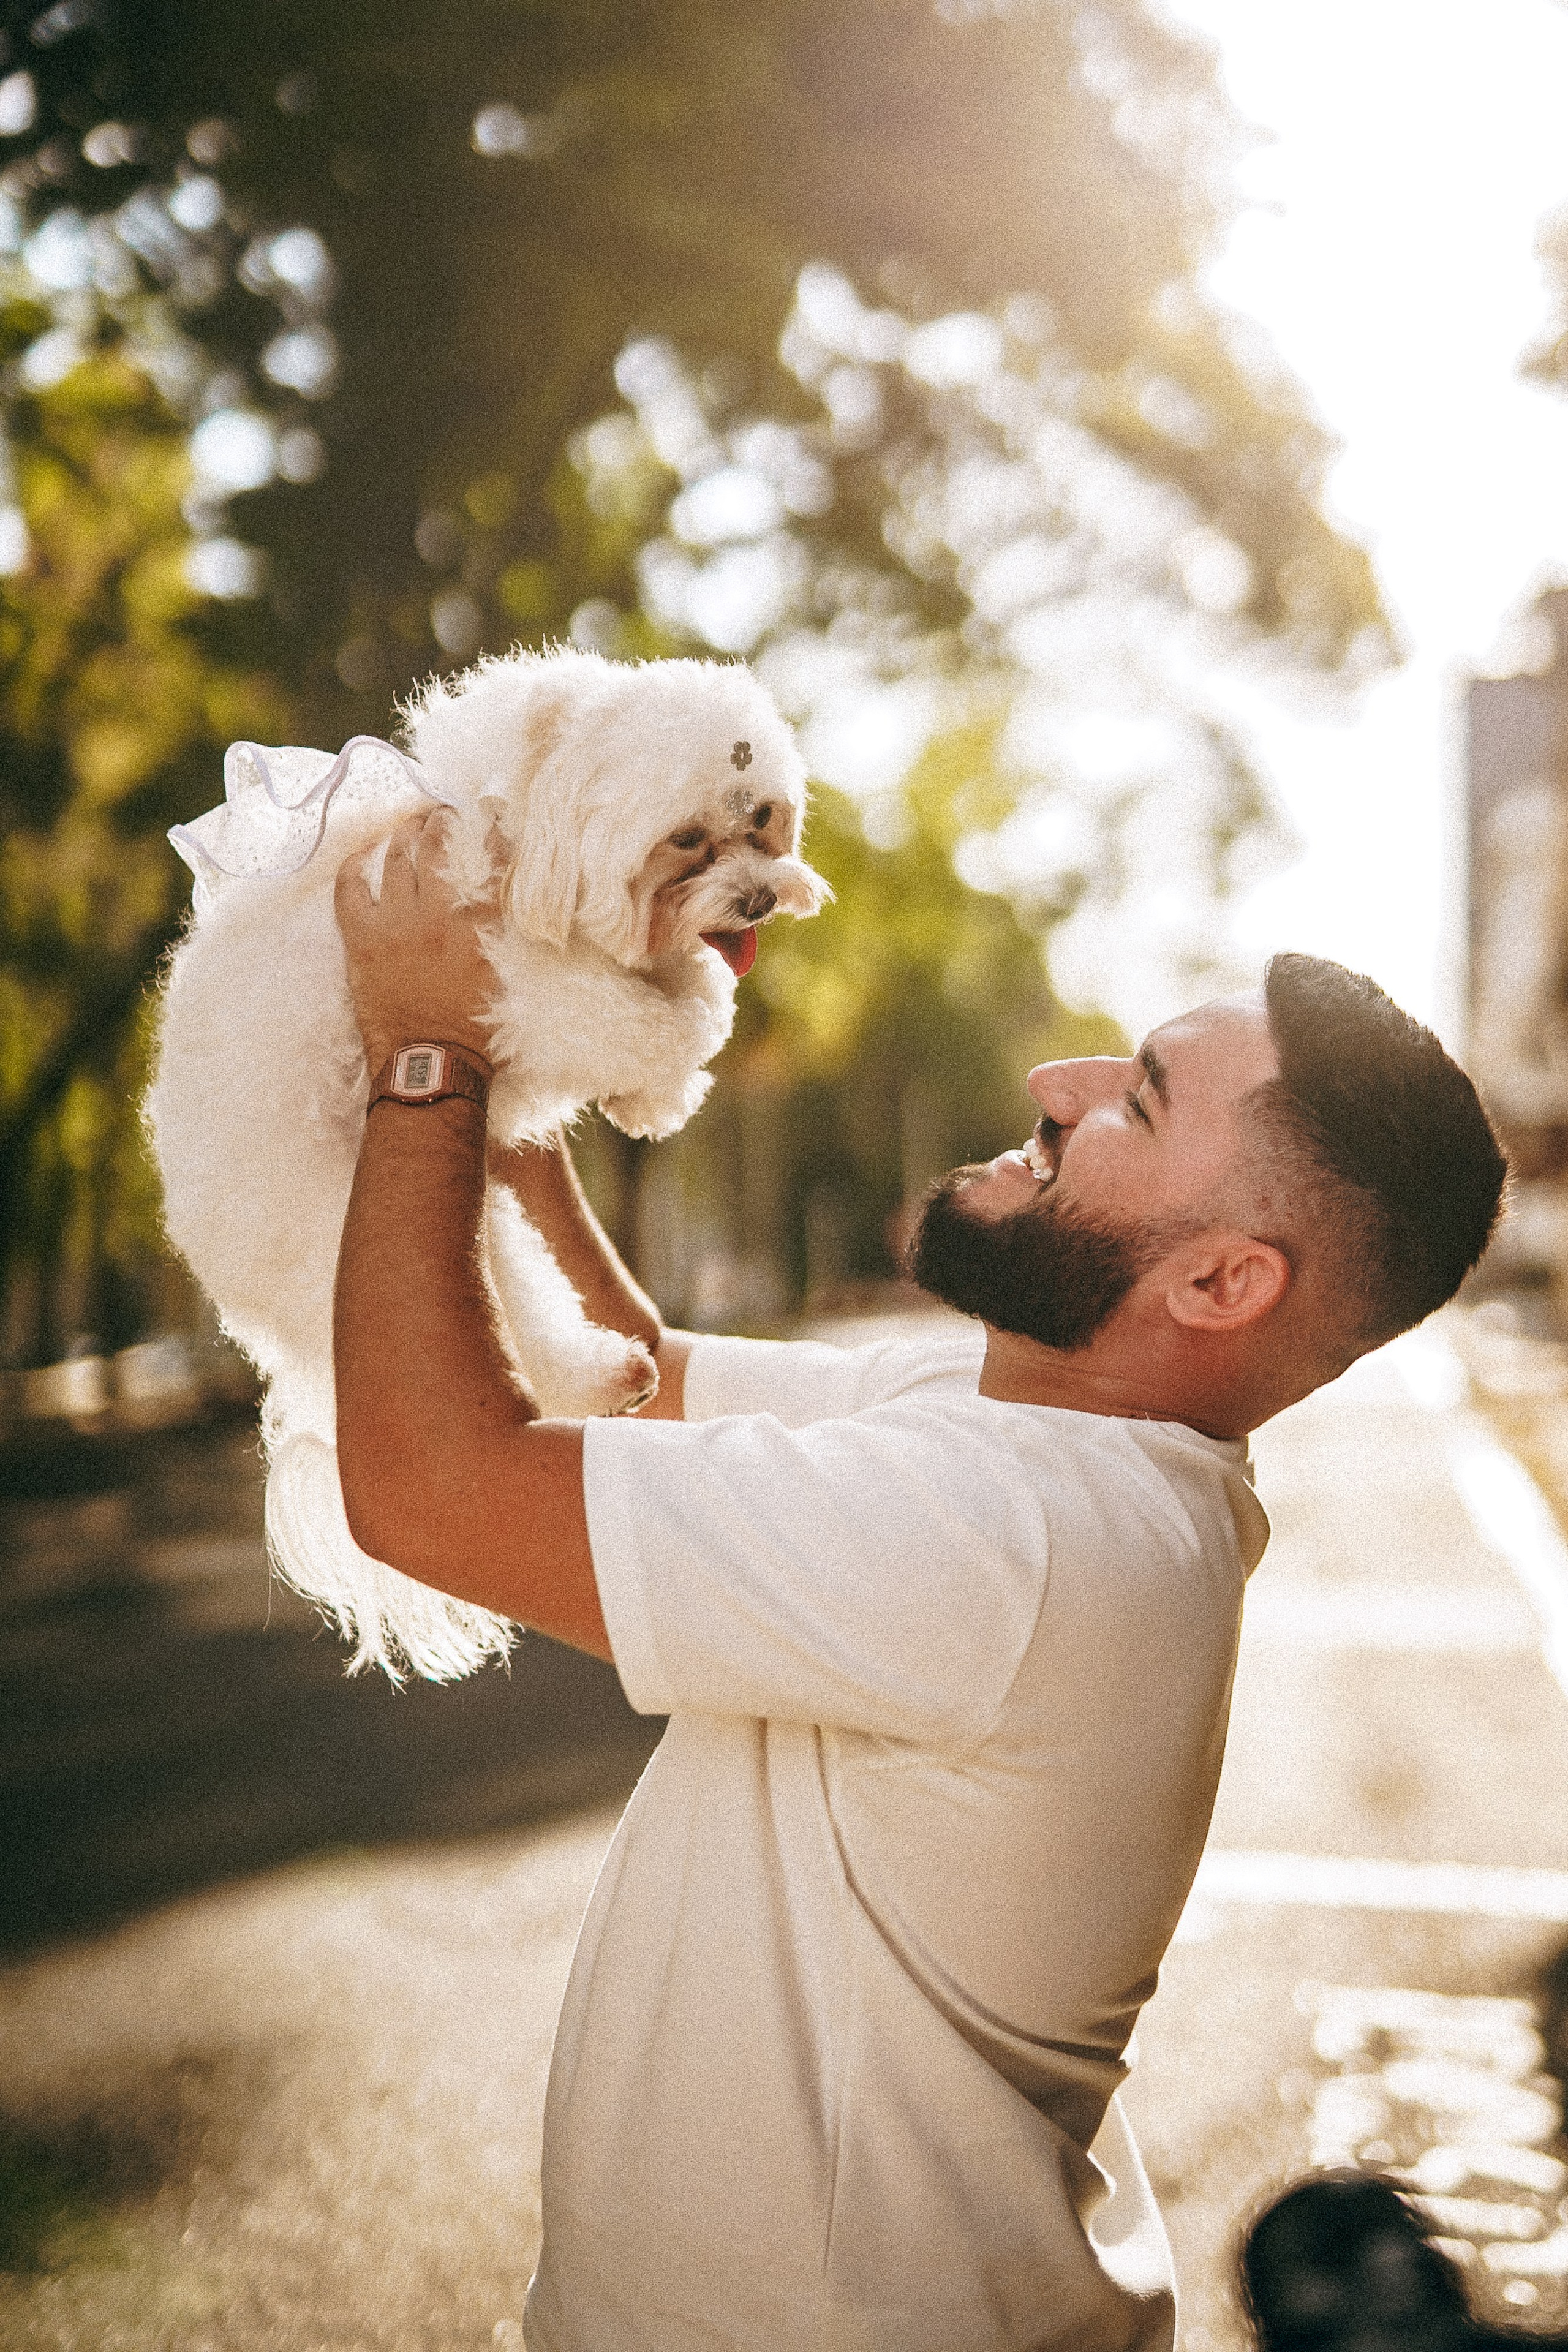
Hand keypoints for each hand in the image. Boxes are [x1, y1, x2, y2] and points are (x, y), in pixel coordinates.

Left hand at [335, 808, 496, 1073]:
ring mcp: (395, 925)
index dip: (491, 830)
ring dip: (406, 834)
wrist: (431, 1064)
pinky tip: (363, 853)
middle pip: (439, 850)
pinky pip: (350, 890)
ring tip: (413, 822)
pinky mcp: (362, 940)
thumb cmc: (474, 1031)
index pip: (489, 862)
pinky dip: (354, 866)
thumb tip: (497, 903)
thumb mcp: (503, 977)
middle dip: (444, 823)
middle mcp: (437, 916)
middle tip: (446, 813)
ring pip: (397, 860)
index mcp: (478, 925)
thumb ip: (499, 935)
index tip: (491, 812)